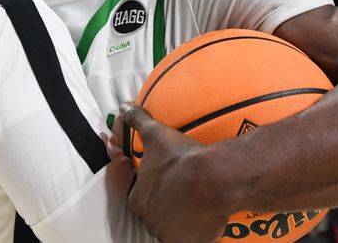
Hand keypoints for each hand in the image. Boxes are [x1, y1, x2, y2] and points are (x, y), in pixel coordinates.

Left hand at [121, 103, 227, 242]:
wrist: (213, 177)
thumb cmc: (181, 158)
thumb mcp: (156, 134)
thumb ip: (138, 121)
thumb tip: (125, 108)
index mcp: (137, 198)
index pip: (140, 198)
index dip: (154, 190)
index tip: (168, 182)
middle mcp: (149, 219)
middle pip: (156, 215)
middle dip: (168, 205)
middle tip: (184, 192)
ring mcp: (168, 232)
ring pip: (172, 227)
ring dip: (181, 219)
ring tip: (195, 203)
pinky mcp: (187, 241)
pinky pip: (189, 238)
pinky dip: (196, 231)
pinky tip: (204, 217)